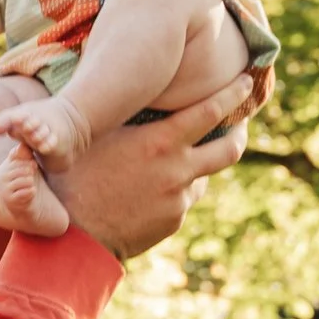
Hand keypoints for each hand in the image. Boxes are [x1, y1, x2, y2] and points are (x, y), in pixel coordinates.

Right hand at [55, 72, 258, 261]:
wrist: (72, 236)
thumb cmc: (74, 177)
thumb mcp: (96, 135)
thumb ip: (123, 114)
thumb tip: (135, 84)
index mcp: (160, 143)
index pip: (212, 111)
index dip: (234, 94)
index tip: (247, 81)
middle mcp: (177, 172)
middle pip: (229, 150)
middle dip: (239, 133)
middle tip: (240, 124)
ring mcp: (178, 200)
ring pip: (200, 177)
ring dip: (194, 166)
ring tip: (172, 162)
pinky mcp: (172, 222)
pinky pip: (181, 200)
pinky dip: (173, 191)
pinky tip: (146, 192)